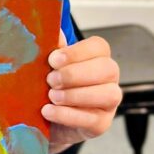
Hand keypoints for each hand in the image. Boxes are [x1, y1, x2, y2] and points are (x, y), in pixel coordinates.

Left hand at [41, 31, 120, 153]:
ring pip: (108, 94)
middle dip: (76, 74)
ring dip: (76, 95)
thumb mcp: (47, 67)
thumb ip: (51, 49)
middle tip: (50, 80)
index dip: (77, 52)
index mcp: (97, 58)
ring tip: (51, 96)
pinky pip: (92, 119)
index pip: (99, 47)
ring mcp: (109, 103)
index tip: (53, 60)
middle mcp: (109, 78)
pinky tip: (49, 111)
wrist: (45, 121)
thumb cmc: (50, 87)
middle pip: (107, 69)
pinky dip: (68, 115)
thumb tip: (49, 30)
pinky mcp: (101, 124)